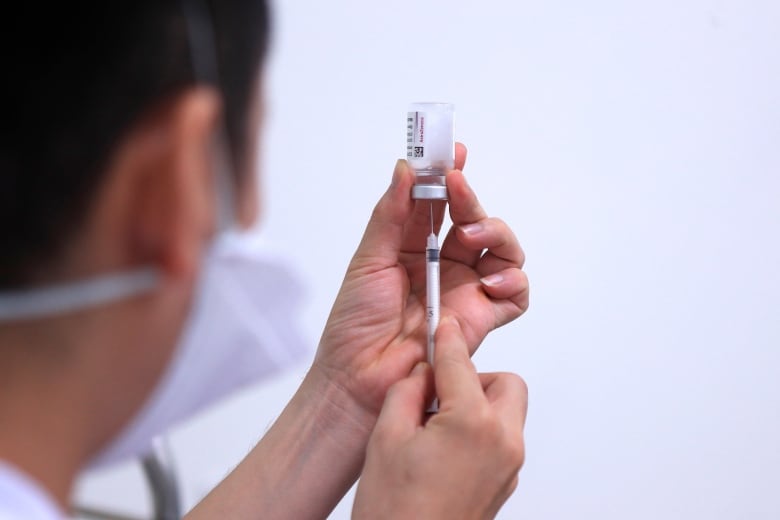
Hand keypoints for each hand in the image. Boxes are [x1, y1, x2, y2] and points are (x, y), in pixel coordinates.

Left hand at [312, 144, 528, 428]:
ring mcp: (466, 289)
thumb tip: (405, 166)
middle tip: (457, 186)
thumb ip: (391, 213)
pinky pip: (515, 293)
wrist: (359, 377)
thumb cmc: (355, 321)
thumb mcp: (369, 258)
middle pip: (474, 218)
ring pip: (503, 249)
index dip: (449, 175)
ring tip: (471, 236)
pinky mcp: (482, 319)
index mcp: (413, 246)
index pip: (439, 202)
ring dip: (496, 232)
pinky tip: (489, 280)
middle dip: (470, 197)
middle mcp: (444, 263)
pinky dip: (512, 280)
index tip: (454, 151)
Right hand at [352, 317, 527, 518]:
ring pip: (506, 411)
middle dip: (475, 377)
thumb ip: (407, 393)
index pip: (461, 363)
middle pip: (506, 383)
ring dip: (478, 403)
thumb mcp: (387, 438)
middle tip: (439, 389)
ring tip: (436, 421)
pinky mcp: (504, 483)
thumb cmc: (395, 512)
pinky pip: (500, 439)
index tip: (442, 325)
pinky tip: (442, 445)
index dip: (446, 338)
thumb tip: (422, 373)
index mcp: (473, 424)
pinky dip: (479, 430)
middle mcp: (502, 443)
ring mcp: (508, 467)